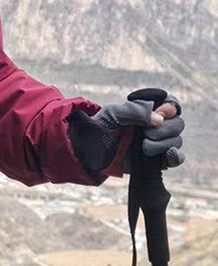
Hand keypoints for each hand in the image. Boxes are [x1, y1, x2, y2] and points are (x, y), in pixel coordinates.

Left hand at [68, 94, 184, 174]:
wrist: (88, 150)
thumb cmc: (99, 128)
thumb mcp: (112, 113)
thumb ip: (135, 111)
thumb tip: (159, 120)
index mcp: (146, 111)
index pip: (170, 105)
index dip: (169, 108)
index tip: (160, 113)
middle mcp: (154, 126)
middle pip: (177, 124)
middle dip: (165, 129)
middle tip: (146, 133)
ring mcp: (156, 143)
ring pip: (176, 141)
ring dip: (163, 143)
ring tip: (143, 146)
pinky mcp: (155, 160)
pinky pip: (175, 159)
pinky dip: (176, 156)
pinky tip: (168, 154)